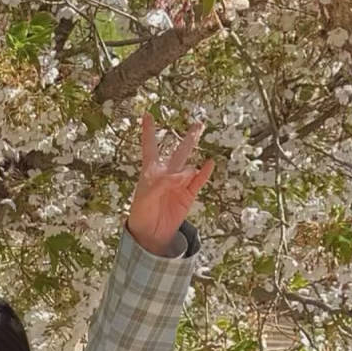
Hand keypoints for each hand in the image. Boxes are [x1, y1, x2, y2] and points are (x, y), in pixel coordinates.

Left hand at [125, 112, 214, 257]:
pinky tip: (209, 164)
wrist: (150, 235)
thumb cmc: (141, 215)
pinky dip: (204, 173)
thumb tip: (185, 174)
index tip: (147, 115)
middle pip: (178, 151)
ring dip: (194, 152)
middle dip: (189, 138)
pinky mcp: (188, 195)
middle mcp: (167, 174)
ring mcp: (179, 184)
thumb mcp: (146, 197)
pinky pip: (198, 181)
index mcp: (151, 172)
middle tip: (199, 124)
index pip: (150, 148)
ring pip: (189, 164)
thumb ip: (163, 183)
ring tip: (198, 136)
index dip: (148, 132)